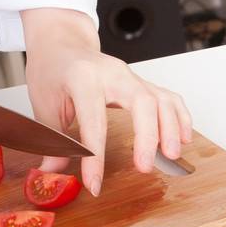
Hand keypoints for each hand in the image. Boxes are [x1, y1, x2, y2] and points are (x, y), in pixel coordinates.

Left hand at [20, 7, 193, 195]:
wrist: (61, 41)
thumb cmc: (51, 69)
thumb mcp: (42, 102)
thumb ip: (51, 138)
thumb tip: (53, 173)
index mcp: (82, 77)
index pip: (93, 120)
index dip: (95, 157)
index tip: (94, 184)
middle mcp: (111, 73)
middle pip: (141, 101)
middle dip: (147, 137)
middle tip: (144, 168)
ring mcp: (129, 75)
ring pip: (160, 98)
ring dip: (170, 128)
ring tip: (170, 156)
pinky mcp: (140, 81)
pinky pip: (168, 97)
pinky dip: (180, 117)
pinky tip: (183, 139)